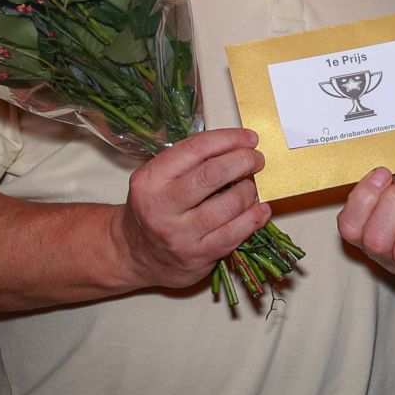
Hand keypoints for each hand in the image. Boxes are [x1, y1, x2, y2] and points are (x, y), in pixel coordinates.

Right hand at [112, 128, 268, 291]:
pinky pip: (234, 234)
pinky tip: (259, 210)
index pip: (196, 148)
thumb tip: (236, 145)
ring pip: (229, 205)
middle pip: (213, 175)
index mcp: (150, 179)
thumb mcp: (157, 178)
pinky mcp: (197, 257)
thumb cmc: (154, 208)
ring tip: (251, 186)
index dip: (229, 139)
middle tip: (256, 159)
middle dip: (243, 161)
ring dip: (249, 191)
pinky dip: (254, 218)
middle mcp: (162, 206)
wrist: (134, 254)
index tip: (248, 138)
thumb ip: (189, 161)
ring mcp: (180, 235)